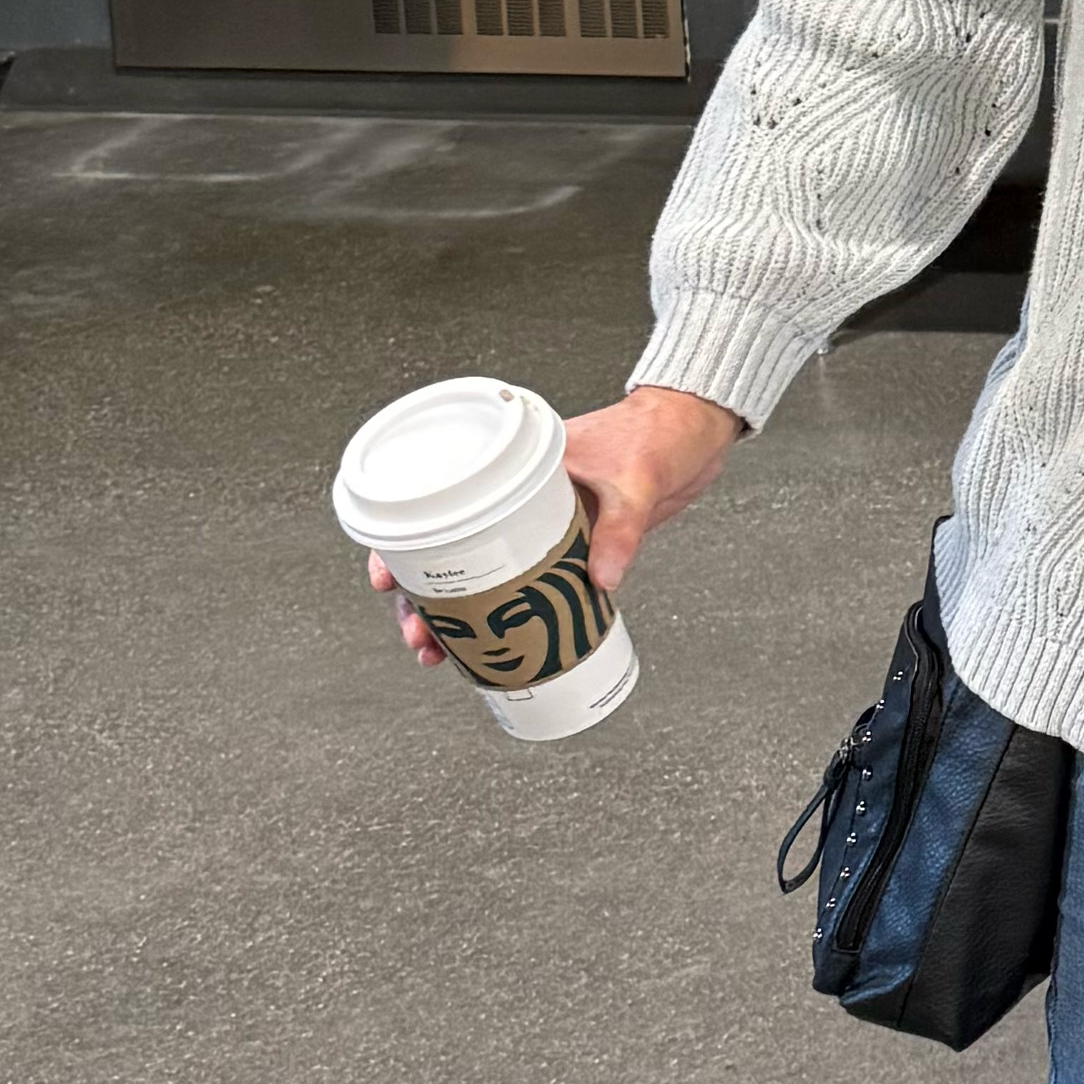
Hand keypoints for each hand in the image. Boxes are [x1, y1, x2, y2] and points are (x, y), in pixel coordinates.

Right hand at [371, 381, 743, 663]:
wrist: (696, 429)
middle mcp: (520, 496)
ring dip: (462, 614)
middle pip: (453, 550)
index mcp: (519, 465)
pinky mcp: (570, 543)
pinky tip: (498, 643)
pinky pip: (527, 580)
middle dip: (426, 599)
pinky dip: (510, 611)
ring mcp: (541, 522)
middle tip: (421, 639)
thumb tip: (601, 579)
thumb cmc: (659, 433)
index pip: (443, 501)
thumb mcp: (637, 480)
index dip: (406, 542)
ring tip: (444, 653)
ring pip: (485, 572)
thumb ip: (621, 529)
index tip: (387, 577)